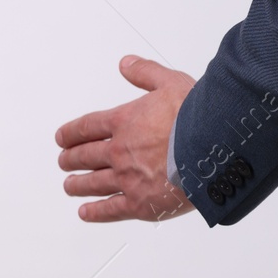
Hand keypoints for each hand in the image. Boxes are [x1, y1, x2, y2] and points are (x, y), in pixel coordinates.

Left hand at [56, 55, 195, 222]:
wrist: (215, 147)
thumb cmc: (198, 117)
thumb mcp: (171, 82)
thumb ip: (146, 73)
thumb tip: (126, 64)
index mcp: (124, 122)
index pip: (86, 128)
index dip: (70, 133)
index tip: (62, 138)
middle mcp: (120, 151)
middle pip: (85, 156)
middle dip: (70, 159)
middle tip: (63, 162)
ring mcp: (128, 179)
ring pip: (93, 184)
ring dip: (78, 185)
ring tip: (70, 186)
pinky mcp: (141, 203)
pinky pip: (111, 210)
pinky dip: (95, 212)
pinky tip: (86, 212)